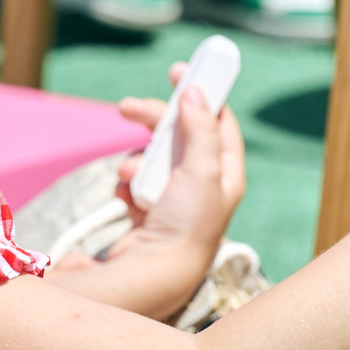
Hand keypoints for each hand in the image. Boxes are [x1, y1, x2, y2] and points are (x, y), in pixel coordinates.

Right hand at [110, 71, 244, 263]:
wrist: (151, 277)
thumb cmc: (184, 228)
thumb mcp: (202, 171)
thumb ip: (200, 129)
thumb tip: (197, 92)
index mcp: (224, 176)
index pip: (218, 123)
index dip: (202, 94)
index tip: (180, 72)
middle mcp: (201, 187)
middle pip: (178, 135)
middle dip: (153, 121)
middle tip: (127, 108)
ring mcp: (172, 200)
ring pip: (151, 158)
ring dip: (136, 160)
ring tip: (131, 176)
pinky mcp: (146, 213)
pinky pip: (133, 182)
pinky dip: (126, 184)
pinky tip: (126, 196)